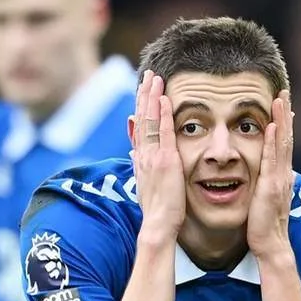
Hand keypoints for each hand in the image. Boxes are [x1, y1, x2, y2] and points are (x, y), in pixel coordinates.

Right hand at [132, 71, 186, 243]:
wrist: (157, 225)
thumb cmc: (156, 210)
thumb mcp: (146, 183)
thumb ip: (140, 164)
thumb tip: (134, 150)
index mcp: (141, 159)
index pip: (139, 127)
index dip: (140, 107)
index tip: (143, 90)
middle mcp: (144, 155)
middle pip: (141, 118)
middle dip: (144, 95)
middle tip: (148, 75)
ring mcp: (153, 157)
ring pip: (149, 121)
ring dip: (152, 98)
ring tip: (155, 78)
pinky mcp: (166, 161)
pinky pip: (164, 133)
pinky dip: (163, 115)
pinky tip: (165, 99)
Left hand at [247, 90, 294, 258]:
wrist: (270, 245)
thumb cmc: (265, 225)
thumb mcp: (267, 198)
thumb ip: (271, 183)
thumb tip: (277, 174)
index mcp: (281, 175)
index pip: (283, 143)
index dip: (284, 123)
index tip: (282, 104)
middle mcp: (283, 174)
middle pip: (286, 137)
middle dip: (285, 114)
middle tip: (283, 91)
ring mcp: (279, 179)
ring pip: (282, 144)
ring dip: (280, 120)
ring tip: (279, 99)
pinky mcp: (270, 187)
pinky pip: (271, 160)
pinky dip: (272, 142)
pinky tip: (270, 126)